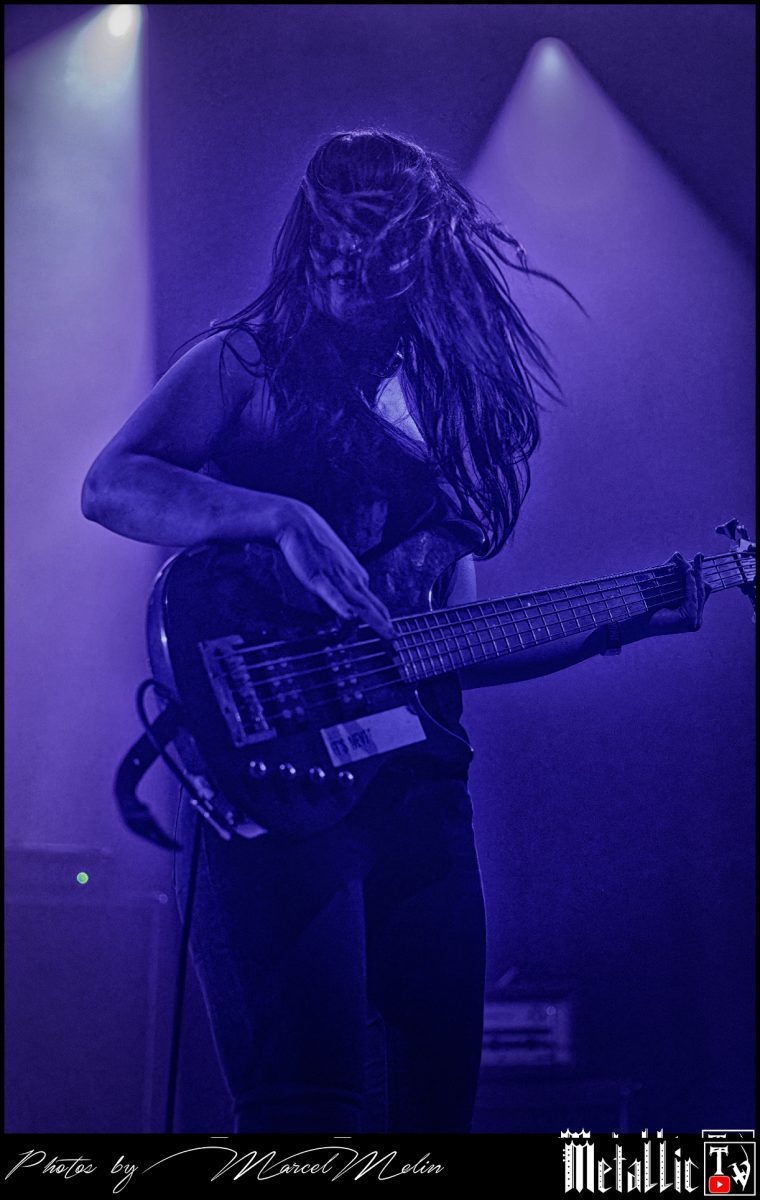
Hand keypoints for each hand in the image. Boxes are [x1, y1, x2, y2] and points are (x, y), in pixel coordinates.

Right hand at [275, 500, 393, 638]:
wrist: (298, 523)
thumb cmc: (314, 546)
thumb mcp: (333, 569)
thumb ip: (339, 587)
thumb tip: (341, 606)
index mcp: (357, 577)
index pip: (373, 605)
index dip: (383, 622)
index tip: (389, 637)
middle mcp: (352, 578)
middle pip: (374, 607)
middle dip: (386, 627)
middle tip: (396, 644)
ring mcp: (338, 578)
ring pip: (361, 604)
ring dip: (376, 622)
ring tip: (389, 636)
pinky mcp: (319, 577)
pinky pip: (333, 595)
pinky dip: (342, 607)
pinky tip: (351, 617)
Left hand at [636, 551, 711, 638]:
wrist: (638, 621)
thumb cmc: (648, 605)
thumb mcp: (664, 586)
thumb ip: (672, 572)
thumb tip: (676, 554)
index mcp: (692, 614)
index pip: (700, 590)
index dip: (698, 573)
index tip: (698, 557)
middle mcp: (696, 619)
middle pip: (702, 589)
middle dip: (699, 570)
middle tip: (699, 555)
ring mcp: (695, 620)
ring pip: (699, 590)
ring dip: (694, 573)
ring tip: (691, 560)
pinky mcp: (691, 618)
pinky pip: (692, 594)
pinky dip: (690, 581)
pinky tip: (688, 570)